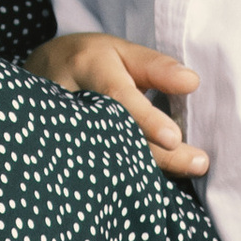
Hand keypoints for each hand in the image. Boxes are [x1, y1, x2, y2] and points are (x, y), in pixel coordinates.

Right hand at [28, 32, 207, 175]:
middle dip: (158, 155)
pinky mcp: (61, 152)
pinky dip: (127, 180)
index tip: (174, 138)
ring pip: (104, 158)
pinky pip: (96, 169)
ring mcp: (60, 130)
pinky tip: (155, 188)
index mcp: (88, 67)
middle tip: (198, 163)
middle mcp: (70, 100)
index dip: (146, 119)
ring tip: (187, 175)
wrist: (42, 73)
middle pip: (115, 135)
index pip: (118, 96)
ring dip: (145, 173)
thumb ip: (156, 68)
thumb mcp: (121, 52)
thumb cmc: (92, 61)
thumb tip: (192, 82)